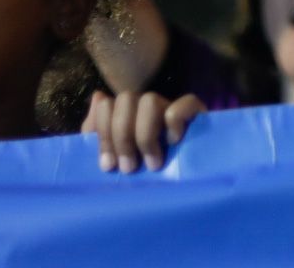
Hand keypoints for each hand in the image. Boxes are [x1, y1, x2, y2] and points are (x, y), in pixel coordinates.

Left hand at [81, 89, 204, 173]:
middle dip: (122, 137)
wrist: (177, 196)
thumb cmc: (140, 178)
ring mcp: (171, 108)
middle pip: (126, 99)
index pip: (107, 106)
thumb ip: (96, 131)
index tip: (109, 166)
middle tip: (129, 168)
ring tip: (152, 164)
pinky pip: (185, 102)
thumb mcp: (113, 158)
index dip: (104, 134)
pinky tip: (173, 143)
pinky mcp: (197, 114)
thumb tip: (98, 96)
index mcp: (126, 115)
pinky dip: (174, 121)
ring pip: (150, 100)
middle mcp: (147, 107)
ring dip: (145, 135)